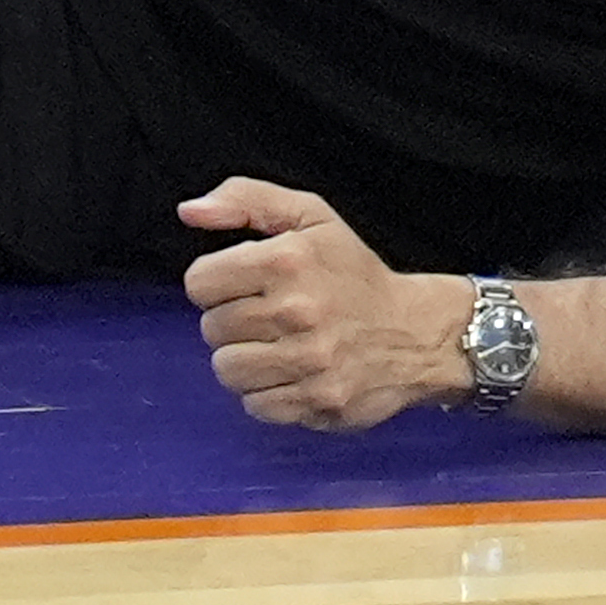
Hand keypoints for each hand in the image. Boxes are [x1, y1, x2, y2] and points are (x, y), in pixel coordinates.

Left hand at [179, 180, 472, 431]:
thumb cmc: (354, 274)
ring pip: (227, 370)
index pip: (199, 283)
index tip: (245, 284)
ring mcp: (309, 361)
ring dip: (245, 360)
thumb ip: (245, 199)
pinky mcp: (318, 402)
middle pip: (211, 329)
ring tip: (276, 347)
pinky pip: (255, 405)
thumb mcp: (309, 215)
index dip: (216, 282)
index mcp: (287, 260)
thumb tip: (189, 211)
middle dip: (233, 321)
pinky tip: (293, 373)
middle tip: (269, 316)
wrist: (416, 333)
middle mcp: (296, 311)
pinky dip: (268, 393)